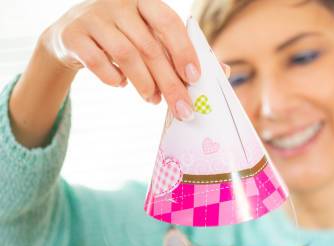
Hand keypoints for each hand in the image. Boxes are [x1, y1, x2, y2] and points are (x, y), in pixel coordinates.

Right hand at [42, 0, 200, 120]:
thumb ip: (181, 53)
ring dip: (143, 83)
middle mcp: (119, 3)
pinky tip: (119, 85)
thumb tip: (222, 71)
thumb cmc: (124, 38)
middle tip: (182, 109)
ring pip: (125, 53)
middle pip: (149, 46)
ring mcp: (94, 17)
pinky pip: (95, 60)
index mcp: (144, 0)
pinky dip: (111, 77)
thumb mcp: (150, 39)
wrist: (73, 36)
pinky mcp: (74, 35)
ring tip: (152, 99)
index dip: (183, 50)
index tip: (194, 78)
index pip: (168, 21)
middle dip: (169, 82)